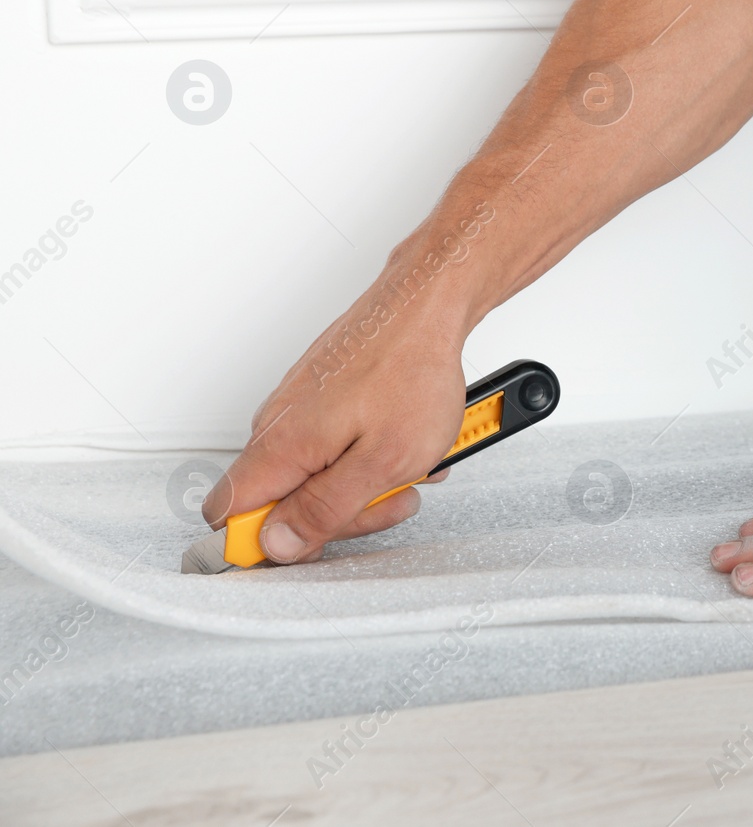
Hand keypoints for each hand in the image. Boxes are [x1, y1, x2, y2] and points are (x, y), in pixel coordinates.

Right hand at [202, 260, 471, 564]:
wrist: (427, 304)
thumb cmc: (412, 371)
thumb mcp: (384, 462)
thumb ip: (325, 510)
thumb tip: (277, 544)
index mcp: (279, 446)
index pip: (227, 517)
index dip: (264, 543)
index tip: (311, 544)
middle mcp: (275, 425)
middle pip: (281, 503)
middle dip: (341, 514)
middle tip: (391, 496)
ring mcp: (297, 409)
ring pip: (314, 475)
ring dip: (365, 482)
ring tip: (409, 461)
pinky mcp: (320, 397)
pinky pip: (333, 445)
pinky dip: (370, 452)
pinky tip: (402, 442)